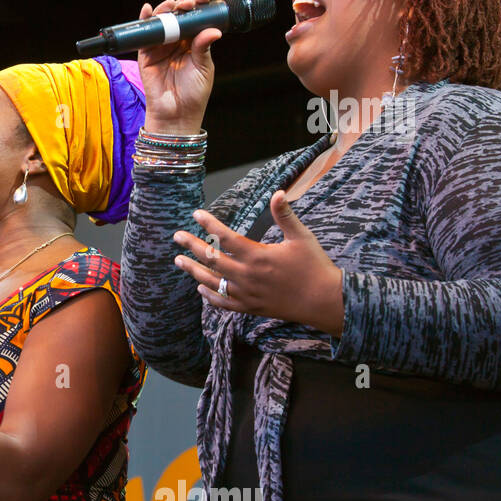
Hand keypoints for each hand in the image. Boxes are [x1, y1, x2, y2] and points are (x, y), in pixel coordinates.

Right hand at [136, 0, 219, 134]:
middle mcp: (177, 43)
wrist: (177, 115)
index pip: (195, 20)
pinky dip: (145, 20)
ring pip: (161, 22)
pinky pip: (144, 35)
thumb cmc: (194, 94)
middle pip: (177, 17)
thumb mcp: (204, 68)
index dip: (198, 7)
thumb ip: (203, 47)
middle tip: (188, 4)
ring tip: (171, 4)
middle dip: (182, 5)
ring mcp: (160, 48)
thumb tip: (212, 29)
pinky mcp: (146, 55)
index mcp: (193, 43)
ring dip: (165, 10)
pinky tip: (148, 9)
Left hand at [172, 191, 345, 335]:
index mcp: (258, 256)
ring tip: (178, 261)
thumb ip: (285, 215)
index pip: (226, 238)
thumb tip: (278, 192)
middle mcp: (247, 276)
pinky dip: (209, 295)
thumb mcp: (302, 237)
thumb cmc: (314, 266)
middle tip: (177, 236)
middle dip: (192, 246)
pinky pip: (223, 303)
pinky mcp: (249, 308)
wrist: (324, 301)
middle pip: (212, 259)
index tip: (197, 214)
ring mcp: (246, 294)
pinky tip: (200, 288)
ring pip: (212, 281)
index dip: (209, 224)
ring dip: (193, 270)